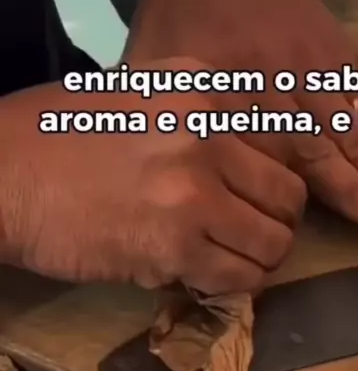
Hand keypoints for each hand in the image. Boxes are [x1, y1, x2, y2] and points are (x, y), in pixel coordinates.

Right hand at [0, 59, 304, 292]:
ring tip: (230, 256)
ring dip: (259, 256)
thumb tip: (248, 158)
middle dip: (277, 218)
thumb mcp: (137, 95)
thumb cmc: (56, 134)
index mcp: (200, 87)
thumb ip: (198, 116)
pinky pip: (239, 277)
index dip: (279, 173)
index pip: (286, 137)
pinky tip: (206, 275)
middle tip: (251, 230)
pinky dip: (232, 283)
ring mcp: (193, 190)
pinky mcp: (173, 246)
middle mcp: (207, 132)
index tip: (263, 193)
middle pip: (289, 191)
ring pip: (274, 240)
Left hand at [129, 0, 357, 229]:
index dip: (345, 188)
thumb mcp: (153, 77)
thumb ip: (172, 133)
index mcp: (245, 91)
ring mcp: (324, 60)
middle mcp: (292, 78)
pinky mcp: (343, 47)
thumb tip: (185, 198)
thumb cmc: (177, 25)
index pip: (303, 151)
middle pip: (350, 136)